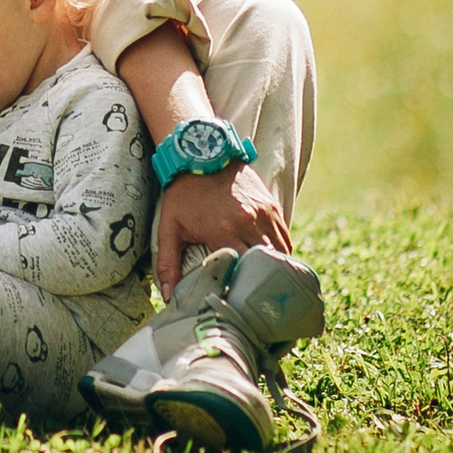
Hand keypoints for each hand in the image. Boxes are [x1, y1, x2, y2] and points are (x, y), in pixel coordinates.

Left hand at [154, 163, 290, 294]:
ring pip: (281, 252)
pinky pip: (285, 237)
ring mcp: (264, 213)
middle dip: (261, 282)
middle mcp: (249, 222)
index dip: (241, 287)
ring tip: (266, 283)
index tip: (236, 299)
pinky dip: (280, 252)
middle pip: (266, 265)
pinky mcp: (272, 206)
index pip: (242, 271)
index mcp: (223, 231)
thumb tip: (169, 297)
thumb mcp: (169, 227)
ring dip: (274, 269)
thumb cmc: (183, 193)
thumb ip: (168, 264)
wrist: (202, 154)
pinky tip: (271, 262)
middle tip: (255, 297)